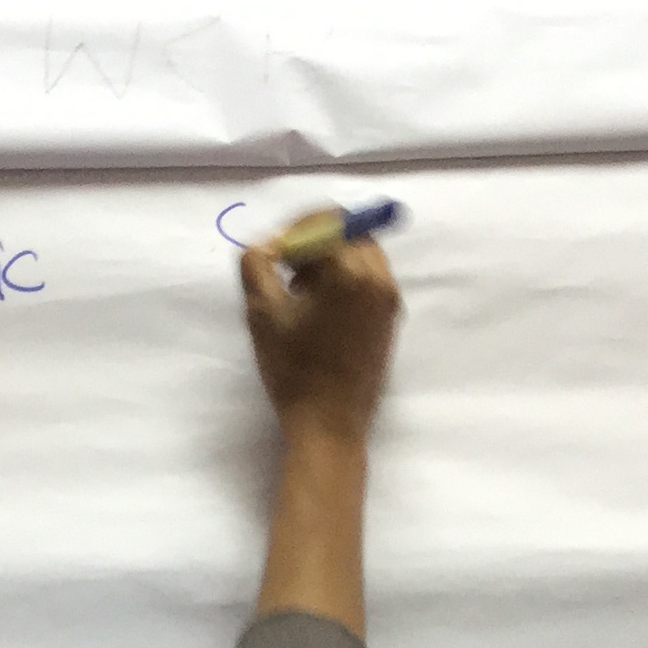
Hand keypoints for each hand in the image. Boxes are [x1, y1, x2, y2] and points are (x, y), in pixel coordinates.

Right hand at [239, 232, 402, 444]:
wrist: (329, 425)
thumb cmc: (294, 372)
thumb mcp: (262, 314)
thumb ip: (257, 265)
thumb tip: (264, 247)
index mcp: (352, 272)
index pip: (323, 222)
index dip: (291, 232)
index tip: (270, 255)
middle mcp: (380, 278)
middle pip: (348, 231)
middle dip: (312, 240)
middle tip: (283, 267)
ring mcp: (390, 299)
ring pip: (360, 252)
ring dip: (329, 257)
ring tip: (298, 289)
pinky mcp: (390, 317)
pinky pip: (369, 277)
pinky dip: (343, 277)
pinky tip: (317, 307)